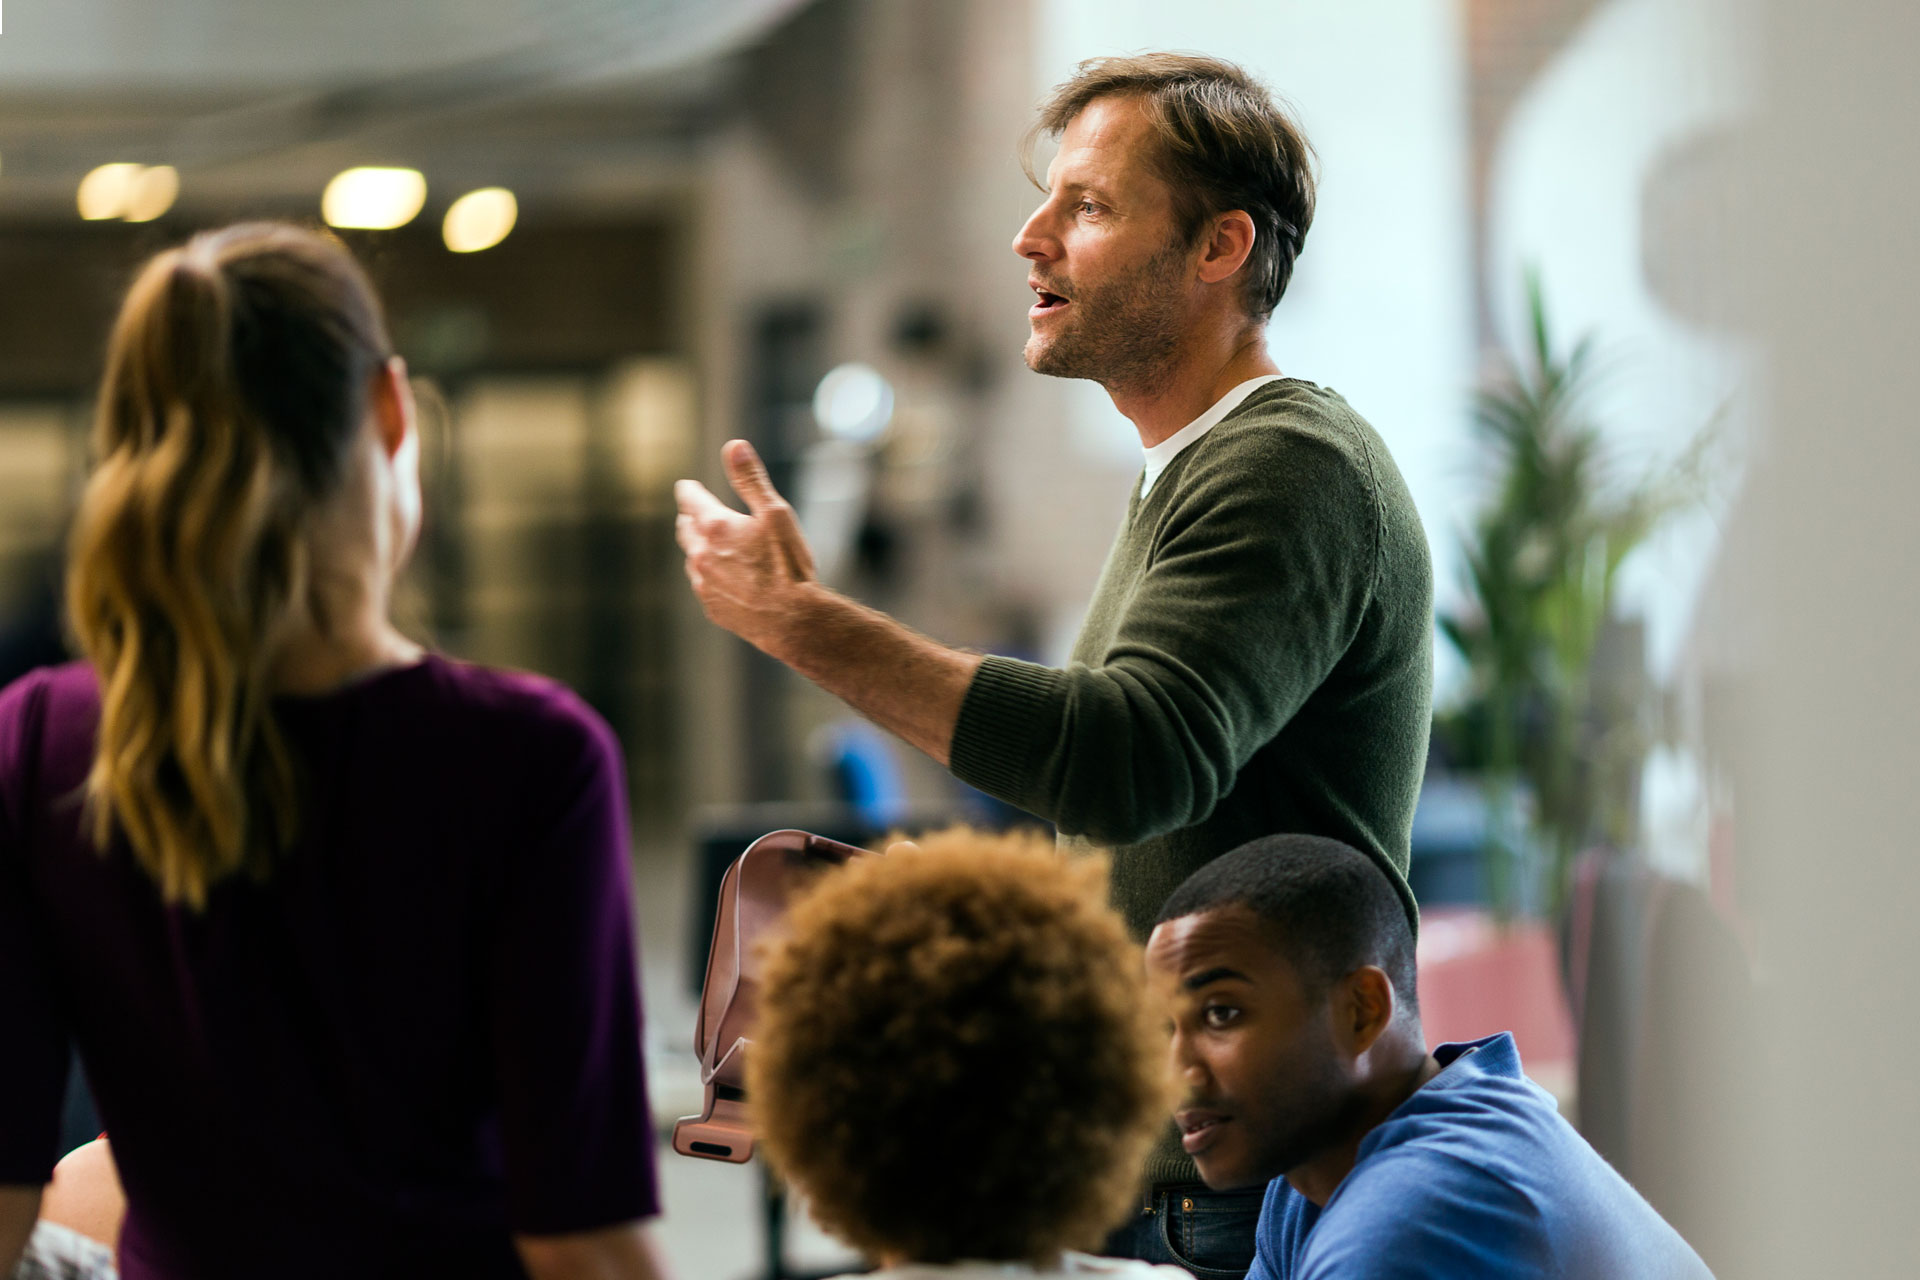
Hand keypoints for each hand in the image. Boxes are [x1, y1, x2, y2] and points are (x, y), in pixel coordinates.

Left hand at [675, 440, 817, 656]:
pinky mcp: (711, 607)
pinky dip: (708, 574)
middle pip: (685, 528)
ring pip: (692, 558)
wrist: (793, 621)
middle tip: (693, 512)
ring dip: (698, 548)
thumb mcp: (776, 514)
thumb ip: (751, 479)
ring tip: (709, 546)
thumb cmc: (788, 566)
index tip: (687, 486)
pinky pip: (702, 584)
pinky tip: (722, 577)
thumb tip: (734, 446)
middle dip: (689, 517)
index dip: (689, 490)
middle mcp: (701, 554)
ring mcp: (703, 583)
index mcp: (715, 526)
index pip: (690, 499)